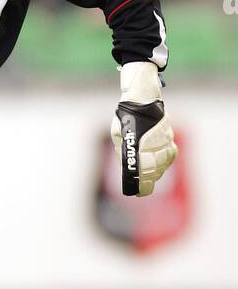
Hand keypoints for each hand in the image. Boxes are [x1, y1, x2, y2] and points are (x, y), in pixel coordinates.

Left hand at [110, 61, 176, 196]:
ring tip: (151, 178)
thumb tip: (126, 166)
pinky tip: (161, 165)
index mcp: (138, 144)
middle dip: (149, 181)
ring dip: (158, 172)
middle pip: (155, 170)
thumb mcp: (118, 134)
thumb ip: (122, 151)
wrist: (143, 96)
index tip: (136, 192)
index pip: (143, 171)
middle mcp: (153, 143)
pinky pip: (171, 153)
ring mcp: (164, 139)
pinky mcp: (169, 135)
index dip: (141, 184)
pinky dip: (166, 161)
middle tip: (142, 188)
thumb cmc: (126, 116)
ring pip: (164, 163)